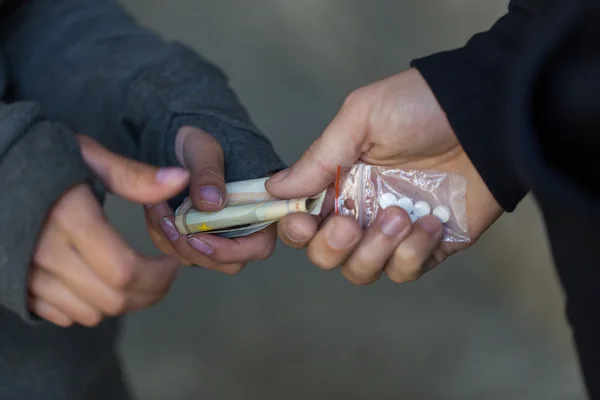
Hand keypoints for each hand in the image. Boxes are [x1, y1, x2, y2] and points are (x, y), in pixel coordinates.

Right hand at [29, 136, 189, 326]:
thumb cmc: (44, 163)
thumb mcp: (89, 159)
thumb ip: (134, 176)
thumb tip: (182, 180)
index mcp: (69, 219)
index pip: (125, 270)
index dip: (159, 276)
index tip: (172, 262)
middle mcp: (45, 253)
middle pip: (112, 299)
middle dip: (149, 293)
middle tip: (162, 274)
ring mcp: (27, 275)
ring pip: (90, 314)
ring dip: (121, 301)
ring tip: (134, 276)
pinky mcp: (17, 287)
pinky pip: (62, 316)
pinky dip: (88, 306)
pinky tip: (99, 282)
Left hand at [144, 127, 276, 273]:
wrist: (180, 141)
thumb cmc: (202, 142)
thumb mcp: (205, 149)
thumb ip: (209, 173)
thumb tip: (212, 202)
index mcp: (259, 209)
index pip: (258, 247)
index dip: (231, 250)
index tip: (198, 237)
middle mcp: (242, 229)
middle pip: (226, 262)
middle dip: (193, 249)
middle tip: (169, 224)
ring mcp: (217, 236)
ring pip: (198, 259)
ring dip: (172, 240)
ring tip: (156, 206)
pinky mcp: (193, 236)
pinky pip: (176, 249)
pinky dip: (161, 233)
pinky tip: (153, 208)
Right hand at [267, 68, 501, 284]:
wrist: (487, 115)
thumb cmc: (421, 107)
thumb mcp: (362, 118)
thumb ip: (319, 158)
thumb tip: (274, 188)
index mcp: (340, 181)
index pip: (302, 220)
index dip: (296, 229)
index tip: (304, 221)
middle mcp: (362, 209)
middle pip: (326, 255)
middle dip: (333, 246)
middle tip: (354, 223)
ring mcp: (394, 231)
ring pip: (361, 270)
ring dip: (376, 250)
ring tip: (402, 215)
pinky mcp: (429, 245)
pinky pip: (405, 271)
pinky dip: (414, 253)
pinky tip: (431, 221)